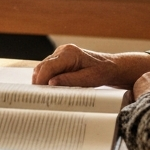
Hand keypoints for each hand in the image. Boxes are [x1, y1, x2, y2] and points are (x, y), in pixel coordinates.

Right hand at [32, 44, 149, 87]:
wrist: (110, 67)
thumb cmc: (102, 73)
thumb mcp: (88, 80)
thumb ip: (69, 80)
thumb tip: (51, 83)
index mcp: (69, 53)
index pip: (47, 67)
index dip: (41, 81)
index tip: (40, 95)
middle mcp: (62, 50)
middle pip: (42, 67)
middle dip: (39, 82)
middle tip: (39, 98)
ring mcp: (60, 53)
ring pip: (42, 67)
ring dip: (41, 80)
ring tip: (44, 95)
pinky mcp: (60, 58)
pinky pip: (48, 68)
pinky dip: (46, 78)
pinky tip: (50, 89)